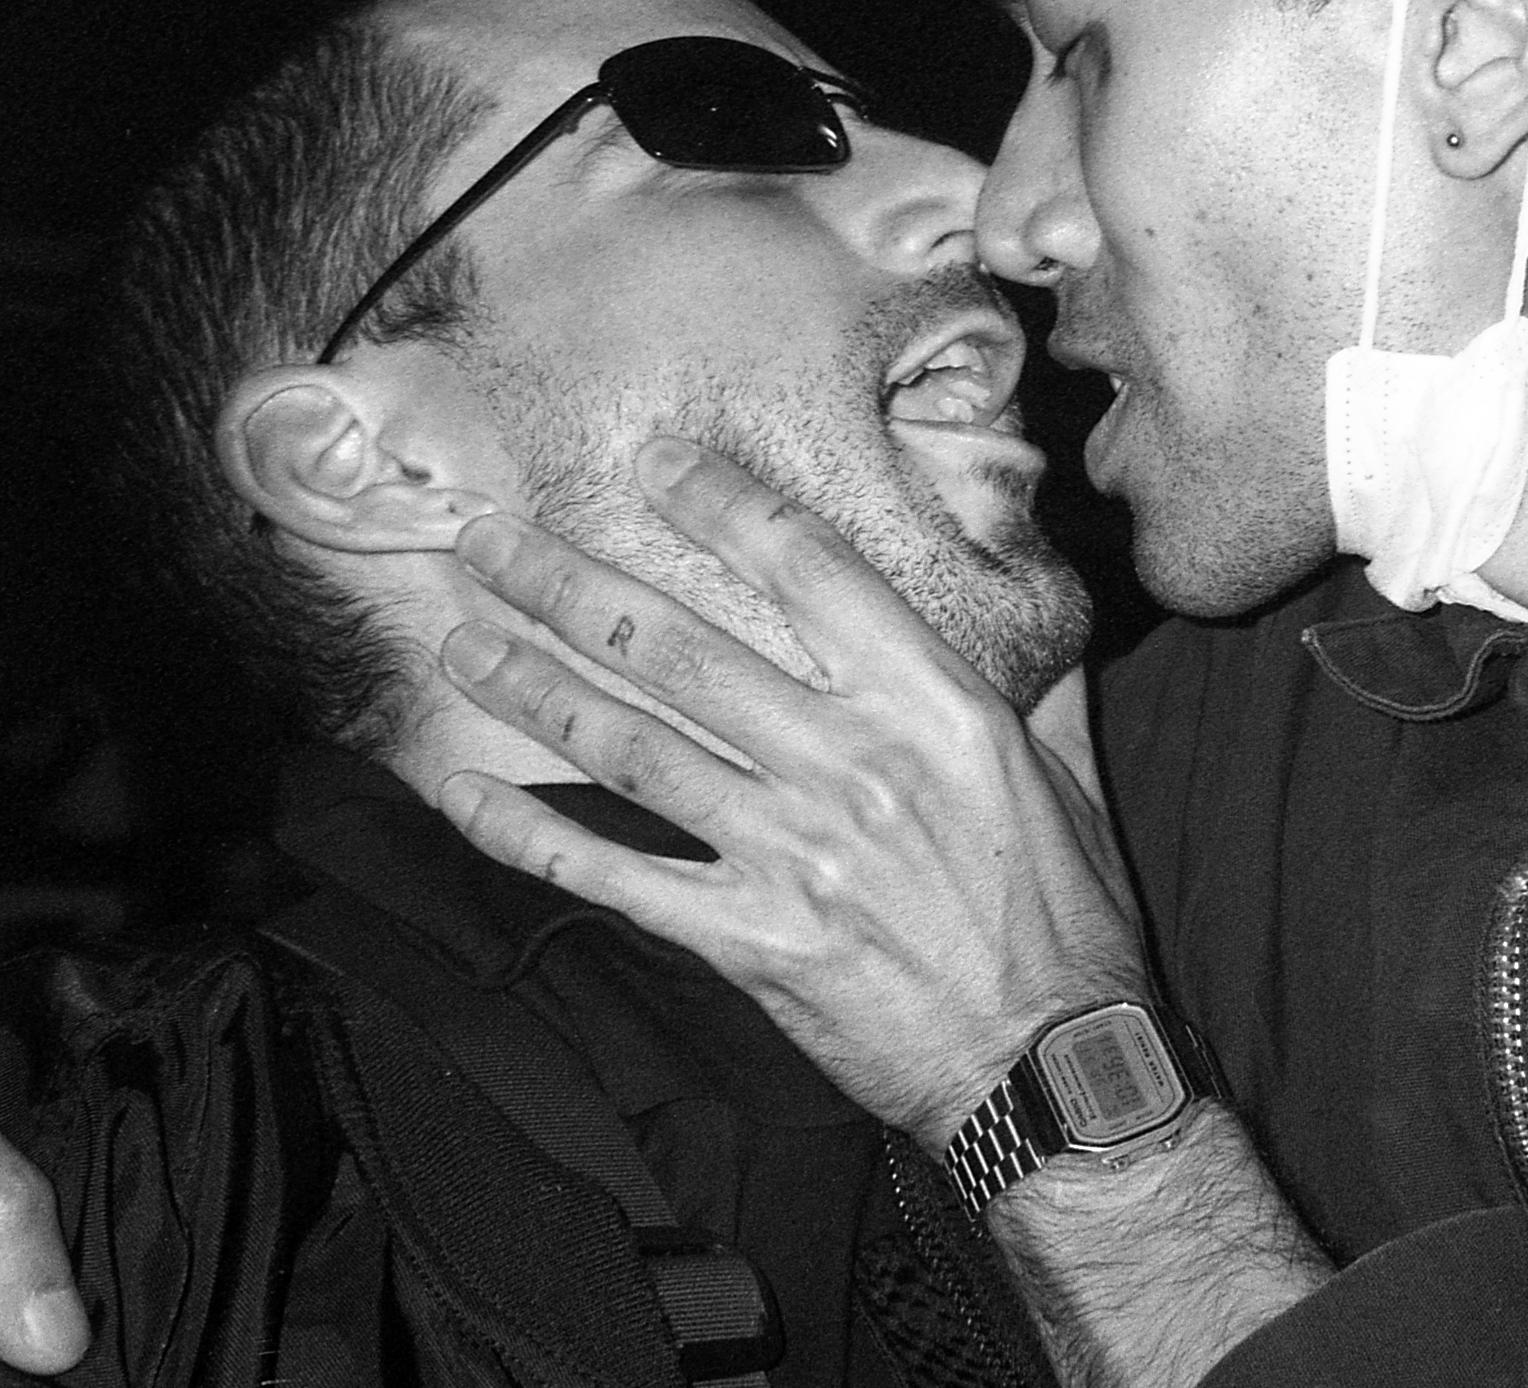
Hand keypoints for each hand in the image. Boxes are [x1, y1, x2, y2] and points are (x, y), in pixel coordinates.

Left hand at [430, 438, 1145, 1145]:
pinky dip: (529, 836)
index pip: (809, 570)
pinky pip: (614, 876)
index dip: (722, 504)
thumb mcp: (1066, 771)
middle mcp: (851, 763)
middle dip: (569, 584)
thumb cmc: (1064, 915)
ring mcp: (792, 853)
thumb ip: (1030, 675)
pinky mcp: (749, 939)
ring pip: (631, 748)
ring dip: (532, 688)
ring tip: (461, 640)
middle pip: (682, 648)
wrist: (1051, 1065)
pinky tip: (462, 795)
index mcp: (934, 705)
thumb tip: (1021, 590)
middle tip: (489, 537)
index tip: (652, 461)